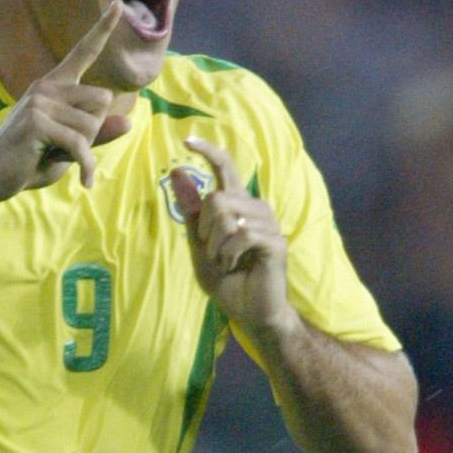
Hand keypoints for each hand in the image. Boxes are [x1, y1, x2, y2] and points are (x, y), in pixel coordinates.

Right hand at [0, 0, 131, 199]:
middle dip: (95, 131)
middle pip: (102, 100)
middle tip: (68, 149)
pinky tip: (84, 182)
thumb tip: (127, 121)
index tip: (118, 5)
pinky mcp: (37, 122)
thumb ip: (95, 135)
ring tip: (57, 158)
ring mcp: (40, 102)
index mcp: (54, 86)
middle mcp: (47, 87)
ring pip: (93, 124)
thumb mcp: (69, 149)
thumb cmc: (29, 162)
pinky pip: (80, 144)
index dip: (102, 29)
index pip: (83, 52)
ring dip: (85, 150)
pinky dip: (86, 167)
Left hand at [170, 136, 290, 329]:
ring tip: (227, 263)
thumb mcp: (200, 245)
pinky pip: (241, 234)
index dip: (208, 151)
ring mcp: (269, 223)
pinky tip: (237, 266)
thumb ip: (191, 211)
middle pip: (217, 198)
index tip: (186, 140)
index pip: (225, 167)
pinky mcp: (276, 241)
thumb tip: (176, 172)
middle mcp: (255, 207)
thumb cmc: (228, 280)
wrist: (250, 311)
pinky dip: (229, 254)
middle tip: (215, 253)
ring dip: (217, 246)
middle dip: (205, 230)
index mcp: (237, 205)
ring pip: (227, 216)